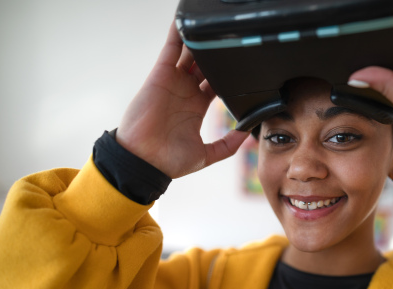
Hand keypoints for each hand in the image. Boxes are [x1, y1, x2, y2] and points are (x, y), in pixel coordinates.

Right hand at [116, 22, 248, 177]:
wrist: (144, 162)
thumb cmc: (169, 161)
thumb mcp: (207, 155)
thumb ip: (228, 145)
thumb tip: (248, 133)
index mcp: (196, 107)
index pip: (216, 84)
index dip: (228, 76)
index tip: (244, 68)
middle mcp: (185, 92)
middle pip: (205, 66)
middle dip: (217, 56)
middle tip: (233, 43)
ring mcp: (173, 82)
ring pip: (190, 54)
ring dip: (201, 42)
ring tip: (215, 28)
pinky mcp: (161, 75)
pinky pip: (170, 49)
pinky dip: (177, 35)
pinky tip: (185, 23)